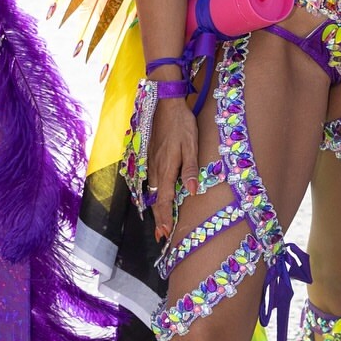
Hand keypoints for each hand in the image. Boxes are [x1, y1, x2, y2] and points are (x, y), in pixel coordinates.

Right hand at [148, 99, 198, 241]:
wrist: (165, 104)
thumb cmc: (181, 123)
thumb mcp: (191, 145)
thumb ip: (190, 168)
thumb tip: (191, 191)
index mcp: (166, 168)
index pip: (164, 200)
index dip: (165, 218)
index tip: (165, 233)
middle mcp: (155, 169)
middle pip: (155, 200)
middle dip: (158, 218)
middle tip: (161, 236)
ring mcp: (150, 163)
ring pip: (151, 192)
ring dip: (155, 208)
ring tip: (159, 222)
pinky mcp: (149, 157)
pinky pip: (150, 182)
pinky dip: (153, 195)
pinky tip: (156, 198)